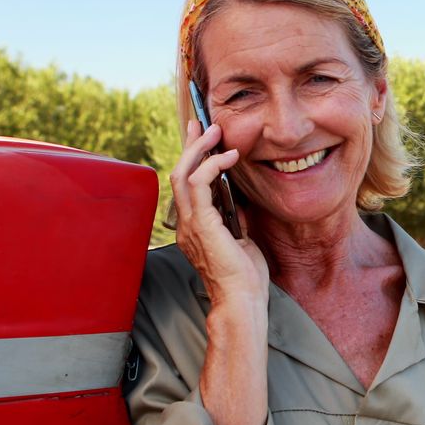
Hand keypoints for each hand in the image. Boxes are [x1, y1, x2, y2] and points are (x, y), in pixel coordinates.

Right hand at [171, 119, 270, 424]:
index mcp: (194, 226)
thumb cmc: (245, 278)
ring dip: (199, 149)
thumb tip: (242, 196)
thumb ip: (236, 217)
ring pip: (183, 174)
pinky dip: (212, 166)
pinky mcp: (202, 226)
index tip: (203, 134)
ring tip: (216, 132)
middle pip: (179, 172)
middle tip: (205, 122)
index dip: (193, 156)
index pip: (187, 183)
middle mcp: (186, 223)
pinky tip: (228, 157)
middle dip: (191, 144)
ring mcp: (190, 225)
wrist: (243, 302)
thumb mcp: (243, 238)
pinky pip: (198, 186)